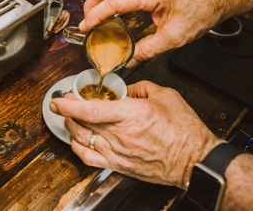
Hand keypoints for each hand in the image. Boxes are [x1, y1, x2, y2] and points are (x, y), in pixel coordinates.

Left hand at [50, 81, 222, 188]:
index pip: (90, 111)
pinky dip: (78, 149)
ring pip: (82, 140)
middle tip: (66, 102)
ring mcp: (117, 152)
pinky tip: (77, 140)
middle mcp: (119, 135)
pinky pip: (89, 159)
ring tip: (70, 117)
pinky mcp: (118, 165)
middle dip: (68, 112)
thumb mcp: (165, 96)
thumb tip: (127, 89)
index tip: (58, 99)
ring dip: (71, 127)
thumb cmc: (184, 131)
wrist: (194, 160)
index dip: (69, 105)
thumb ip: (141, 88)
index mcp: (130, 114)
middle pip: (81, 124)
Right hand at [79, 0, 226, 66]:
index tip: (86, 27)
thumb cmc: (200, 11)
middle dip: (91, 3)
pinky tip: (111, 13)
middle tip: (87, 22)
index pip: (114, 1)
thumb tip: (128, 60)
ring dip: (99, 0)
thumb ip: (147, 50)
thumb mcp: (174, 38)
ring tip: (95, 19)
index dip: (95, 15)